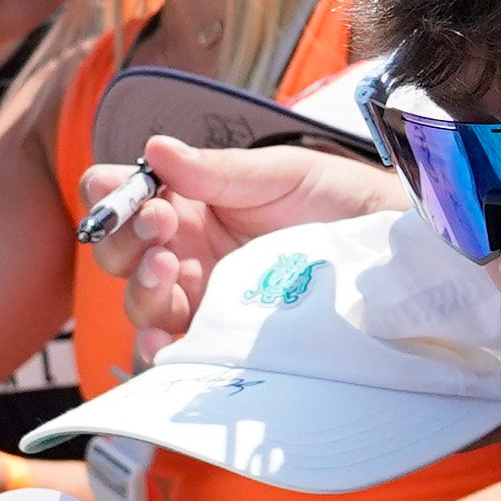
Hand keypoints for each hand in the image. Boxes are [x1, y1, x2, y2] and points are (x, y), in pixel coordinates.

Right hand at [112, 137, 413, 353]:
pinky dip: (154, 351)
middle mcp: (186, 249)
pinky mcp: (223, 337)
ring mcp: (202, 296)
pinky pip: (174, 350)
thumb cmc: (337, 200)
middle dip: (125, 238)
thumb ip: (217, 169)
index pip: (124, 196)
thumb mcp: (279, 174)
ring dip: (140, 286)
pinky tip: (160, 345)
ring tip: (167, 266)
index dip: (112, 195)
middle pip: (119, 253)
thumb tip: (156, 149)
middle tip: (159, 224)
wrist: (387, 246)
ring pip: (141, 301)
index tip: (136, 193)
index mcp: (189, 201)